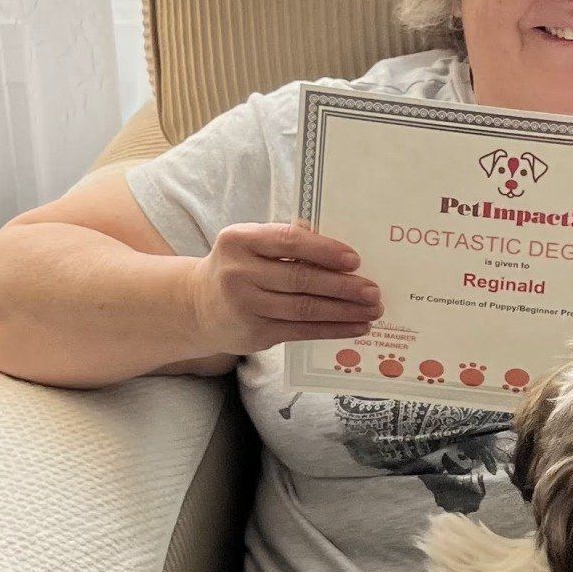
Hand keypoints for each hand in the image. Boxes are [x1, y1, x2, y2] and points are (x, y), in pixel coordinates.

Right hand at [189, 221, 382, 356]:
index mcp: (240, 240)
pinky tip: (355, 327)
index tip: (355, 260)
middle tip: (373, 291)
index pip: (288, 242)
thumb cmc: (239, 266)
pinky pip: (301, 331)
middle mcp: (239, 272)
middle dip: (343, 286)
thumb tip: (335, 244)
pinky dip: (332, 329)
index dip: (324, 251)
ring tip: (372, 310)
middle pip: (301, 279)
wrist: (199, 305)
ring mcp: (246, 305)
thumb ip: (287, 238)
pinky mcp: (255, 333)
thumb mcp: (252, 243)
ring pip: (305, 309)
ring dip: (344, 311)